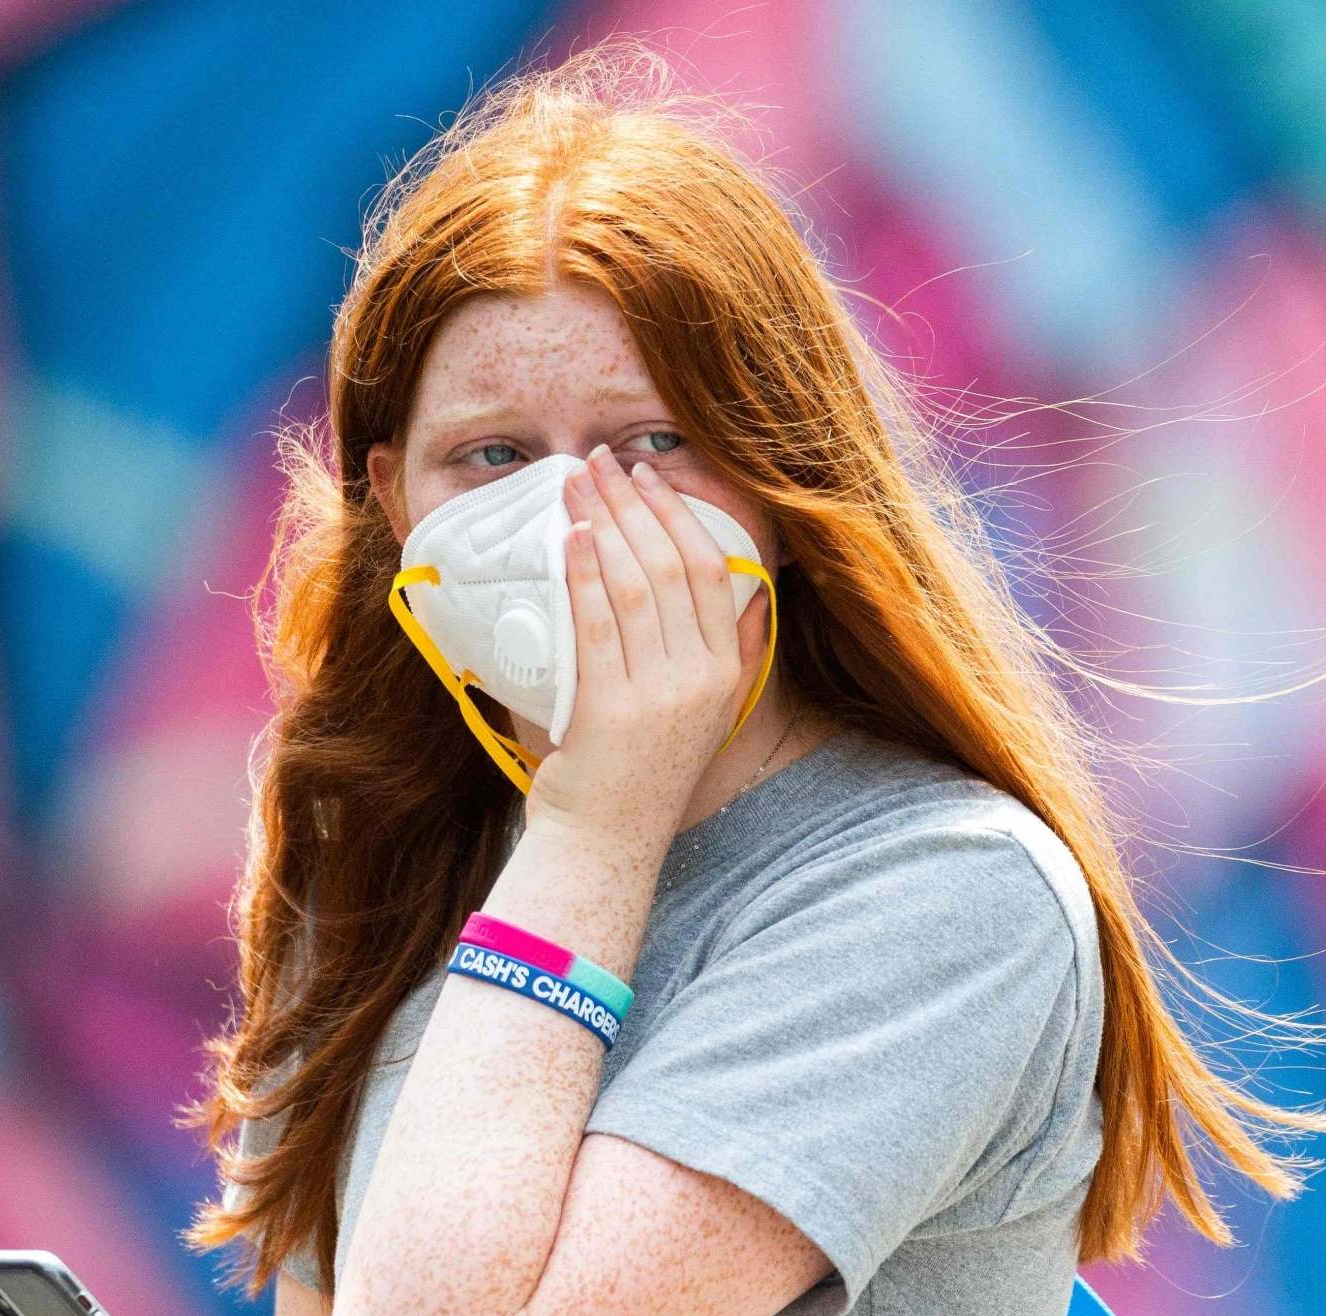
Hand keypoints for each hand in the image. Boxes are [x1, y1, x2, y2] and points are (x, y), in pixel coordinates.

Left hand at [526, 444, 772, 838]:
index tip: (650, 475)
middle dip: (633, 505)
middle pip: (671, 567)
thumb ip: (737, 656)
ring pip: (634, 587)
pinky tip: (568, 539)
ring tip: (576, 485)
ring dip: (602, 525)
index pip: (712, 572)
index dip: (679, 514)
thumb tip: (757, 597)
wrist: (607, 842)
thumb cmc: (642, 772)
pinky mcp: (611, 710)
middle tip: (599, 461)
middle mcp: (700, 679)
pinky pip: (597, 625)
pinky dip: (582, 575)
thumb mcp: (708, 711)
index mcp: (725, 672)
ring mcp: (658, 696)